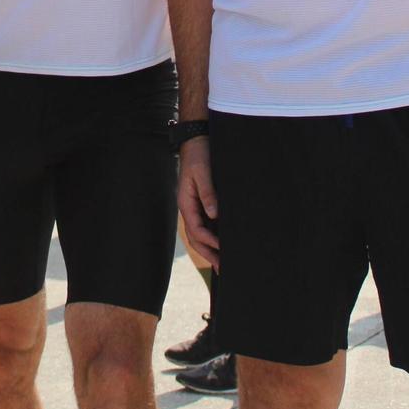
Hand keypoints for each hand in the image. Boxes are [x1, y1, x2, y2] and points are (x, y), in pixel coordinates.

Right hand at [177, 138, 219, 267]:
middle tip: (223, 268)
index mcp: (185, 203)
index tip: (223, 250)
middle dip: (208, 254)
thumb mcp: (203, 172)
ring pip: (199, 234)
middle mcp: (188, 208)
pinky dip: (212, 237)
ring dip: (209, 249)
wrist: (196, 140)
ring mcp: (193, 207)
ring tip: (223, 262)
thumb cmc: (199, 154)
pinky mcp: (201, 203)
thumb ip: (207, 193)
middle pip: (195, 238)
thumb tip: (214, 214)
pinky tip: (222, 243)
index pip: (196, 229)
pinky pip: (205, 225)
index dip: (210, 242)